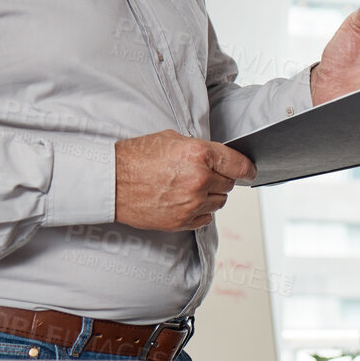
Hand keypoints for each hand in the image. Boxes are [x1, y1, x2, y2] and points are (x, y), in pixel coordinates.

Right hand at [114, 130, 254, 230]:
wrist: (110, 181)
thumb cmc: (135, 158)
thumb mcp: (171, 139)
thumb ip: (199, 148)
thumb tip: (216, 157)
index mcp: (199, 155)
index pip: (239, 165)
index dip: (247, 168)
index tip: (249, 171)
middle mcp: (199, 179)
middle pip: (229, 184)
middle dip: (220, 179)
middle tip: (203, 175)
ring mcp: (191, 203)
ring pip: (219, 202)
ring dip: (211, 195)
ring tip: (189, 188)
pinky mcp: (181, 221)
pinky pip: (205, 218)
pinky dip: (200, 211)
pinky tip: (184, 201)